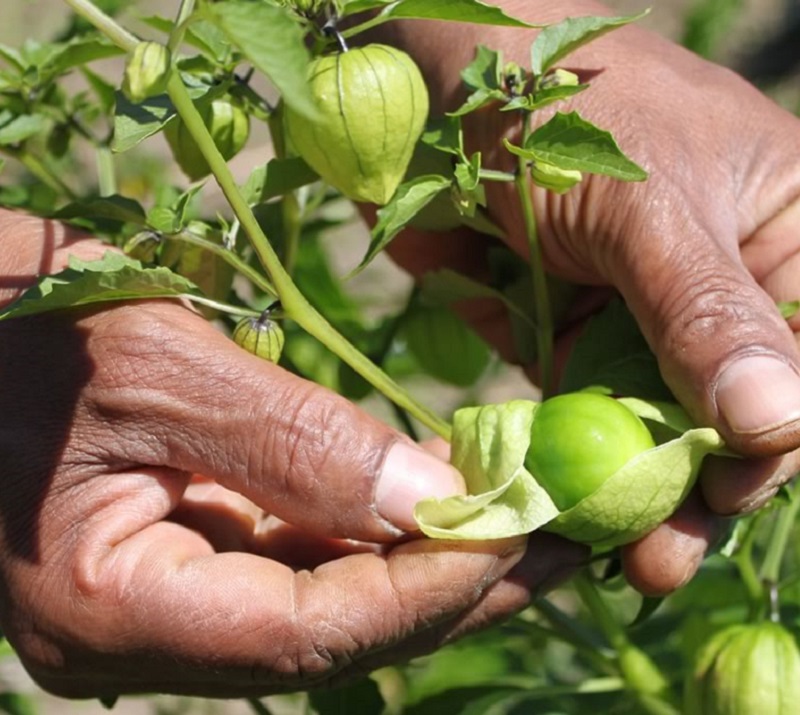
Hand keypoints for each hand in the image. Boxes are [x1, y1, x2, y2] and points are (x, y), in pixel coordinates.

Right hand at [0, 213, 584, 697]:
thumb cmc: (12, 322)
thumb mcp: (157, 365)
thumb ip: (295, 442)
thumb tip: (436, 497)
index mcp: (108, 610)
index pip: (306, 632)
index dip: (428, 588)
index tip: (526, 533)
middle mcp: (141, 632)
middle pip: (329, 634)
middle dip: (449, 586)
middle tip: (558, 540)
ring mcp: (163, 598)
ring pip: (323, 603)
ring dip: (422, 562)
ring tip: (520, 522)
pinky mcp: (184, 552)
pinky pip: (296, 560)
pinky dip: (372, 533)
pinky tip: (436, 503)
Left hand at [374, 0, 799, 594]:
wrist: (445, 90)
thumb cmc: (564, 109)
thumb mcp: (649, 202)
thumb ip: (709, 310)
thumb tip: (779, 423)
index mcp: (786, 234)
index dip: (776, 436)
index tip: (731, 488)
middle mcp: (719, 287)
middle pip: (732, 408)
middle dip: (703, 484)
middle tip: (662, 558)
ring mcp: (638, 318)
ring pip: (656, 424)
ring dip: (640, 492)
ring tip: (629, 560)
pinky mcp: (564, 337)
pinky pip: (582, 413)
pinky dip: (574, 462)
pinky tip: (568, 512)